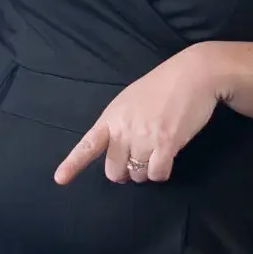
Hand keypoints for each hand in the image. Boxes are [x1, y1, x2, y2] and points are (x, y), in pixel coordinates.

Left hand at [53, 45, 226, 184]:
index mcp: (111, 117)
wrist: (192, 74)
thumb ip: (120, 124)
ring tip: (156, 153)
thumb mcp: (129, 101)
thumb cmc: (161, 86)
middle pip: (114, 170)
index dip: (73, 164)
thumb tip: (121, 151)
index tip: (60, 179)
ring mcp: (144, 137)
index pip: (87, 145)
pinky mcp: (167, 143)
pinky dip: (161, 173)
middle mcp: (123, 129)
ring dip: (146, 171)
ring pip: (138, 175)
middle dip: (125, 172)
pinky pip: (158, 173)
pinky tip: (167, 160)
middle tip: (137, 161)